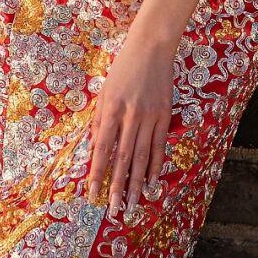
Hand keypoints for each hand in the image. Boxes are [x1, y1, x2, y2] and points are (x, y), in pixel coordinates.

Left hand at [83, 34, 175, 215]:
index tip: (93, 194)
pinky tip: (152, 183)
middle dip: (118, 186)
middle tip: (115, 210)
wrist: (151, 47)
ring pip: (142, 156)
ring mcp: (150, 116)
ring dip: (137, 183)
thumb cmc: (122, 69)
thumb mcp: (104, 91)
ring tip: (132, 204)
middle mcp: (131, 115)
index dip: (98, 173)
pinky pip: (160, 145)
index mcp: (111, 109)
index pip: (102, 148)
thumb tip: (95, 148)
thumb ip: (99, 120)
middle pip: (123, 157)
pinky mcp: (165, 115)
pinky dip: (155, 166)